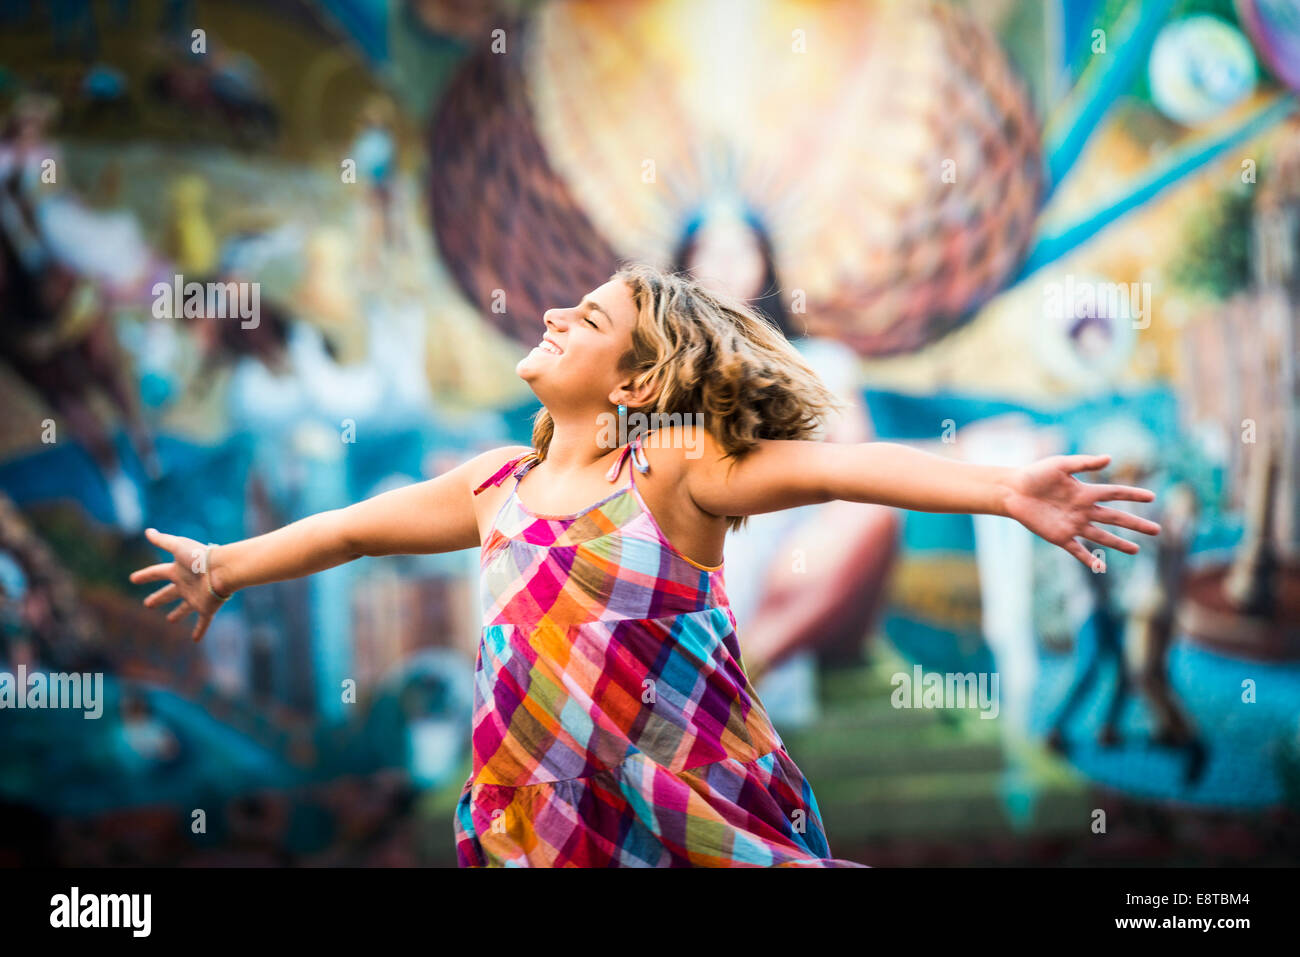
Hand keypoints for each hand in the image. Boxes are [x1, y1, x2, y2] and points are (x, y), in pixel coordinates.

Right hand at [129, 528, 228, 641]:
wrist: (222, 570)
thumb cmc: (200, 558)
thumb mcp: (178, 547)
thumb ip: (163, 540)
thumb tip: (148, 531)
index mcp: (178, 570)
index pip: (157, 573)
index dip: (145, 576)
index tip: (133, 579)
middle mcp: (186, 585)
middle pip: (169, 593)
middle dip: (158, 598)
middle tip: (148, 604)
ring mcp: (196, 598)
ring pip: (184, 608)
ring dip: (178, 614)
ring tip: (170, 620)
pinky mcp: (206, 608)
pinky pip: (202, 622)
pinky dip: (199, 631)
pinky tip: (195, 640)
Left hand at [1001, 454, 1160, 572]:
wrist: (1012, 491)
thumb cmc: (1035, 474)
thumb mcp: (1060, 464)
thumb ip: (1084, 463)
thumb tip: (1109, 458)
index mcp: (1085, 491)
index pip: (1115, 493)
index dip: (1133, 494)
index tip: (1152, 497)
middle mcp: (1083, 510)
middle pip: (1115, 518)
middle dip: (1135, 524)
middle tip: (1156, 530)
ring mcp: (1073, 525)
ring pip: (1101, 536)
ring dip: (1118, 543)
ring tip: (1136, 550)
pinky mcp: (1059, 536)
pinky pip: (1077, 550)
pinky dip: (1089, 559)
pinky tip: (1101, 568)